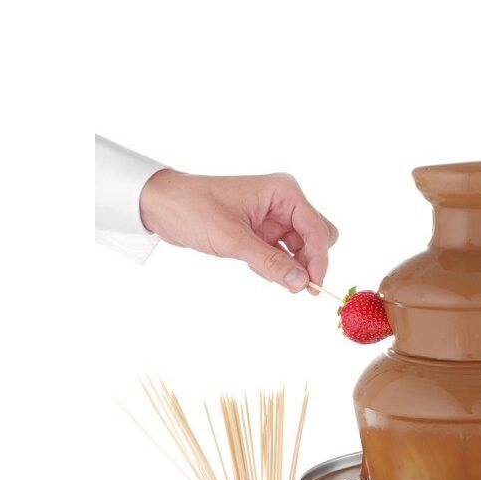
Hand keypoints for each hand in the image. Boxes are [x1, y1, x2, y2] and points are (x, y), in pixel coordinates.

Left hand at [139, 170, 338, 292]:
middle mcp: (283, 202)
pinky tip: (256, 268)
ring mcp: (274, 217)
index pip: (316, 229)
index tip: (313, 287)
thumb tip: (301, 283)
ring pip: (301, 249)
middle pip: (316, 237)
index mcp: (283, 192)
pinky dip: (276, 266)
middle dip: (309, 262)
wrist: (161, 205)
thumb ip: (269, 262)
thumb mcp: (232, 239)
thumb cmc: (193, 209)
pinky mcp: (262, 231)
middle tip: (294, 283)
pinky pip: (282, 254)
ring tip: (265, 273)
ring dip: (290, 266)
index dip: (319, 259)